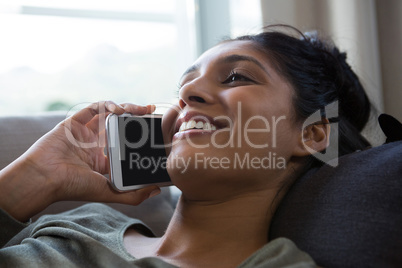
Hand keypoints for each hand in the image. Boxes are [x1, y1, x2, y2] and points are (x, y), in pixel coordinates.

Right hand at [0, 101, 160, 220]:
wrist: (45, 178)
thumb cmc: (73, 187)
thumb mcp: (108, 192)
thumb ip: (132, 195)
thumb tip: (156, 191)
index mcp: (103, 160)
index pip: (126, 143)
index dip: (140, 135)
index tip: (155, 129)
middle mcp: (95, 145)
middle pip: (120, 125)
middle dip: (136, 116)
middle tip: (150, 110)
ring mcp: (85, 133)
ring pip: (109, 114)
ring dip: (125, 108)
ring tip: (138, 109)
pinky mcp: (75, 122)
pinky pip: (93, 109)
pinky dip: (106, 105)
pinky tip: (117, 109)